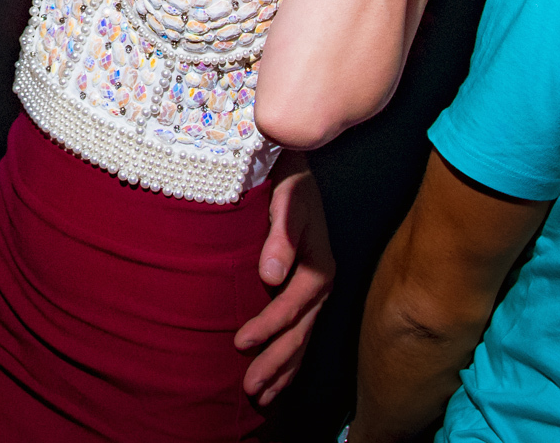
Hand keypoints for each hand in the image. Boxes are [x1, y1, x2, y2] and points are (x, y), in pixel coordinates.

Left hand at [236, 162, 335, 401]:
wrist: (292, 164)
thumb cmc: (286, 179)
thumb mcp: (287, 197)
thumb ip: (282, 235)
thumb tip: (270, 275)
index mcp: (319, 264)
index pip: (293, 305)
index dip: (268, 326)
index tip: (239, 342)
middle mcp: (320, 282)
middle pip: (300, 332)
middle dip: (276, 362)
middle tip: (251, 388)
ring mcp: (314, 290)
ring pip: (302, 338)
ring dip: (282, 368)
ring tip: (260, 396)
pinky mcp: (304, 290)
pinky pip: (300, 330)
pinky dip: (288, 357)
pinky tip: (276, 378)